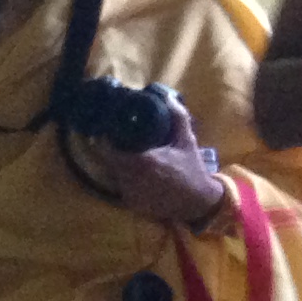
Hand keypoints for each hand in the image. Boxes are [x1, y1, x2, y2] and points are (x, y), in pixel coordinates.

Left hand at [82, 96, 229, 227]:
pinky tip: (136, 176)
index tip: (106, 132)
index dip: (102, 140)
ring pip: (112, 175)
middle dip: (109, 152)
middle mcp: (130, 178)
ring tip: (128, 159)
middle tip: (116, 143)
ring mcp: (129, 193)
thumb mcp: (186, 140)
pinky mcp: (132, 204)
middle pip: (106, 162)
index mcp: (140, 161)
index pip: (106, 149)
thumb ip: (177, 117)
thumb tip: (166, 96)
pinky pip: (121, 189)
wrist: (199, 202)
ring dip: (116, 167)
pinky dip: (125, 181)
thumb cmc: (192, 169)